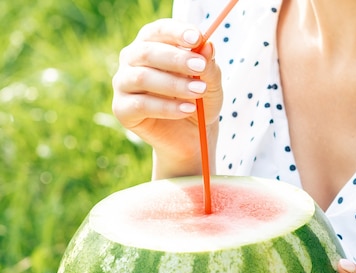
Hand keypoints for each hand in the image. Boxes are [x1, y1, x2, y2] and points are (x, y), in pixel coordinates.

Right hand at [112, 18, 222, 177]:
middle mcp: (132, 60)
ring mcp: (123, 84)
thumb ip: (208, 66)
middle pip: (146, 52)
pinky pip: (141, 104)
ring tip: (198, 92)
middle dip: (176, 59)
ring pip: (142, 77)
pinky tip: (188, 109)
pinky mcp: (122, 109)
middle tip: (200, 67)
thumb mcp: (210, 84)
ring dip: (174, 84)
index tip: (197, 38)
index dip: (176, 32)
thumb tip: (207, 46)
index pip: (158, 31)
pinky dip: (167, 107)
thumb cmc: (199, 101)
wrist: (192, 136)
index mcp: (152, 44)